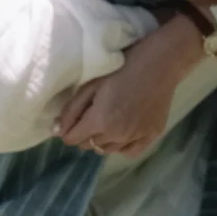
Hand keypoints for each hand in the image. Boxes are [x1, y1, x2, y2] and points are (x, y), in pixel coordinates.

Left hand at [55, 12, 203, 157]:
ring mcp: (136, 137)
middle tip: (93, 115)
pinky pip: (129, 152)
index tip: (74, 119)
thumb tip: (57, 132)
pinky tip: (124, 131)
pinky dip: (123, 145)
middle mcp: (117, 135)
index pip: (73, 139)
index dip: (69, 130)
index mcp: (99, 121)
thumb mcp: (91, 85)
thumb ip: (71, 110)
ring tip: (109, 121)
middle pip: (89, 145)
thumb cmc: (121, 67)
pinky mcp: (152, 136)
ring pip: (108, 150)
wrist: (159, 63)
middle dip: (85, 134)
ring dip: (103, 140)